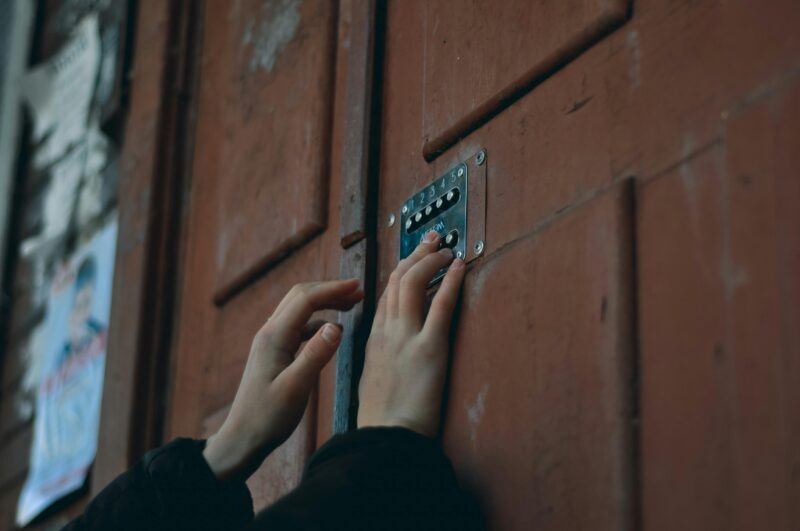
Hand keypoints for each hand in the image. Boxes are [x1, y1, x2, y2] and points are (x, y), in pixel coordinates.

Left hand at [203, 280, 362, 480]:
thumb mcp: (296, 387)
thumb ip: (316, 355)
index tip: (358, 287)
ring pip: (299, 309)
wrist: (242, 438)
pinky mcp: (274, 353)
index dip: (333, 290)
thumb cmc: (268, 417)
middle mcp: (269, 333)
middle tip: (358, 293)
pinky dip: (317, 320)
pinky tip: (332, 330)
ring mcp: (270, 342)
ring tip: (350, 305)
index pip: (306, 299)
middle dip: (330, 290)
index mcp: (274, 337)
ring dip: (324, 302)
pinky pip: (298, 326)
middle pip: (300, 297)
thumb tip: (337, 326)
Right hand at [357, 231, 465, 437]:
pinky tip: (459, 266)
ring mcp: (406, 337)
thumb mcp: (374, 379)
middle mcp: (387, 331)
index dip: (401, 269)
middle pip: (397, 279)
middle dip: (415, 254)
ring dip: (431, 260)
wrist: (387, 438)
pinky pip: (440, 305)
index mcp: (373, 338)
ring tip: (447, 248)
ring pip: (413, 283)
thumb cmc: (383, 419)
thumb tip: (392, 350)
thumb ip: (382, 358)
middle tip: (432, 240)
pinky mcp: (429, 348)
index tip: (413, 257)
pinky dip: (450, 281)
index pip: (385, 292)